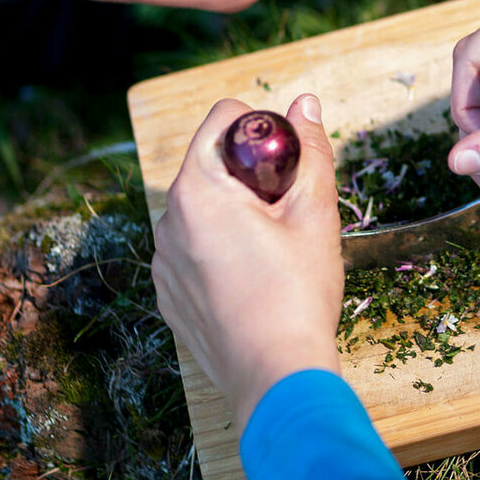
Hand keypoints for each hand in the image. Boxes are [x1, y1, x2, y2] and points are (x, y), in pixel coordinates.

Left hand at [151, 94, 343, 435]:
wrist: (276, 376)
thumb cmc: (298, 293)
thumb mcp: (316, 212)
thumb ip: (311, 150)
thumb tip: (304, 103)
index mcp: (199, 192)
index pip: (223, 119)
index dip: (263, 128)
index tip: (288, 164)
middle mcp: (169, 221)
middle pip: (213, 164)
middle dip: (252, 172)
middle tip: (288, 209)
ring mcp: (163, 260)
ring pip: (204, 206)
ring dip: (237, 209)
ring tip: (275, 247)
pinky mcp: (169, 292)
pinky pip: (194, 245)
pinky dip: (222, 244)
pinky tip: (255, 276)